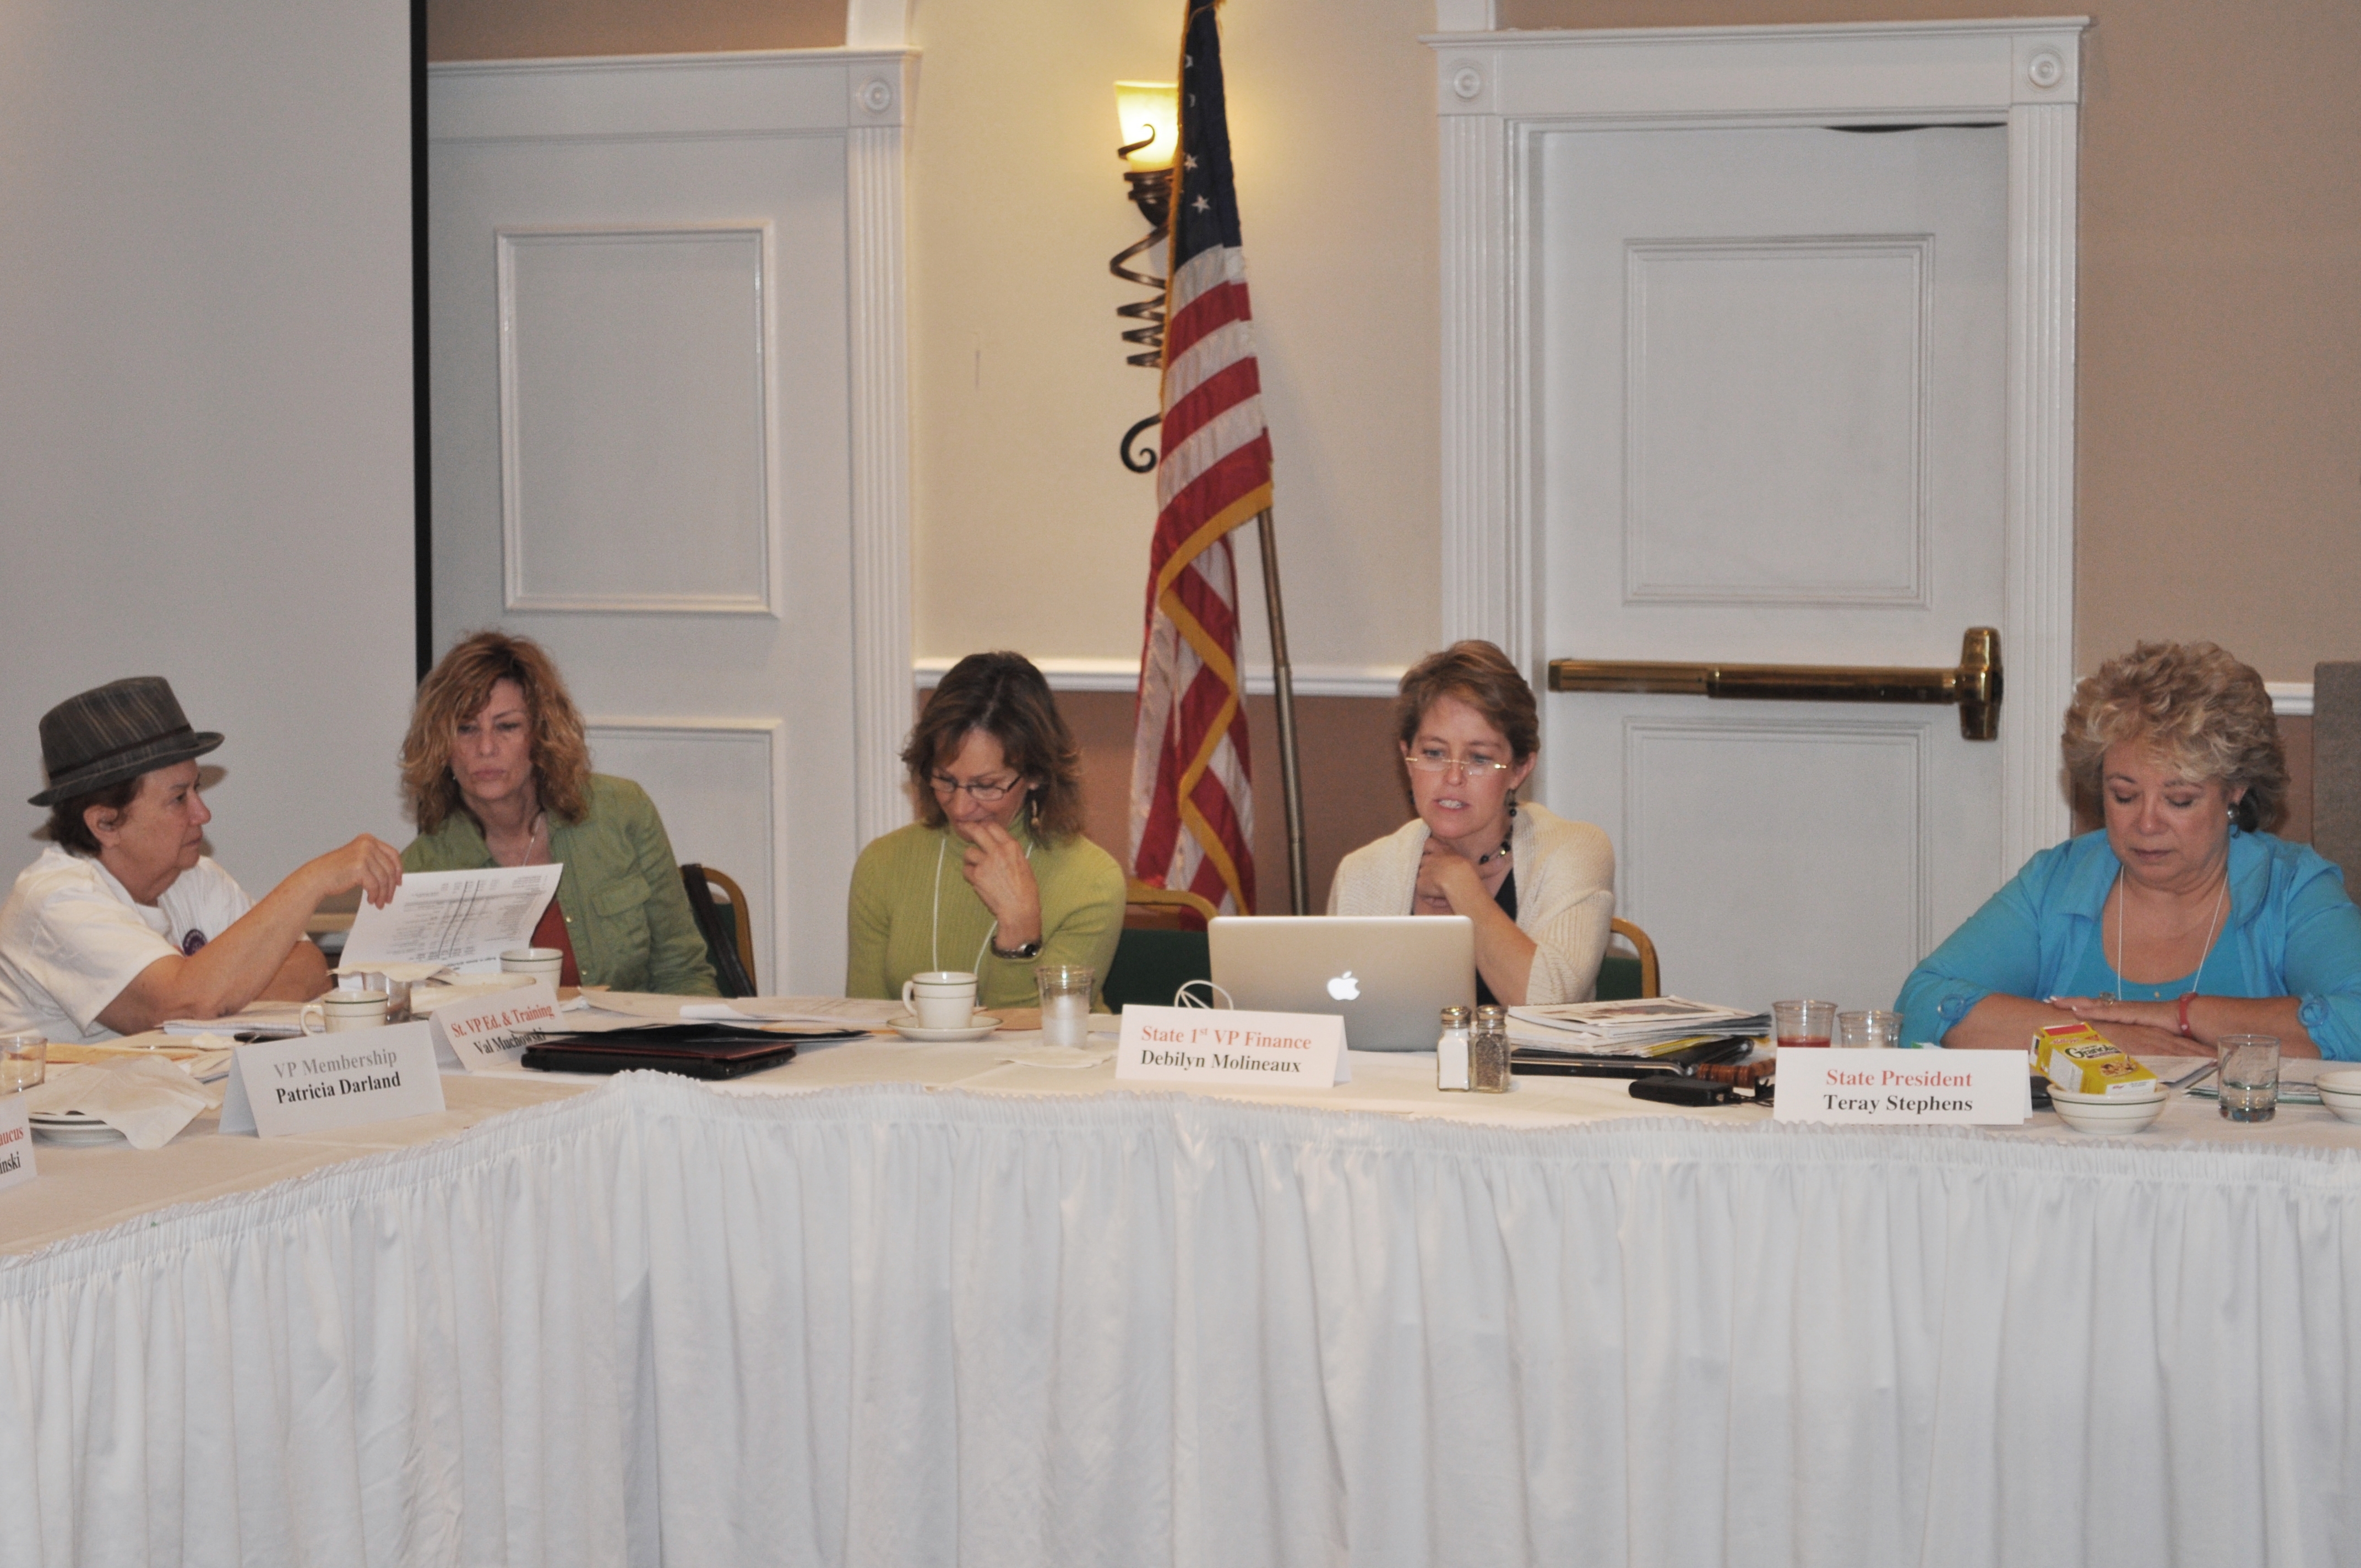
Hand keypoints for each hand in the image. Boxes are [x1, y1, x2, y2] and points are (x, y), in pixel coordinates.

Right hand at [304, 835, 403, 908]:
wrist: (318, 876)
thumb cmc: (336, 870)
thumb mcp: (358, 859)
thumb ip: (374, 861)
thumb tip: (394, 876)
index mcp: (368, 839)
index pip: (392, 854)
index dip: (398, 869)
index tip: (398, 882)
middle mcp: (367, 844)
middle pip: (389, 868)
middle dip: (390, 886)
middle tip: (389, 898)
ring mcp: (363, 855)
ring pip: (383, 878)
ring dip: (382, 893)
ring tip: (379, 903)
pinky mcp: (359, 867)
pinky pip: (374, 885)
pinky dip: (374, 894)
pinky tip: (370, 900)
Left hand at [957, 820, 1041, 945]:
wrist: (1019, 908)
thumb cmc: (1025, 890)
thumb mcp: (1023, 864)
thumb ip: (1009, 852)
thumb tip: (998, 846)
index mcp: (1012, 846)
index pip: (993, 826)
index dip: (984, 826)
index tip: (980, 827)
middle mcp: (998, 851)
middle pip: (977, 831)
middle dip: (968, 828)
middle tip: (963, 828)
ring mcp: (985, 862)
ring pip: (968, 852)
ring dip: (969, 859)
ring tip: (975, 867)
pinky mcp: (976, 875)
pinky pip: (966, 870)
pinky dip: (969, 875)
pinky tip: (977, 880)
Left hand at [1415, 837, 1484, 915]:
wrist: (1458, 879)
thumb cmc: (1469, 874)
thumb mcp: (1479, 869)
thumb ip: (1489, 867)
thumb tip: (1504, 861)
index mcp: (1442, 852)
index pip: (1428, 844)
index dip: (1428, 850)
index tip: (1432, 857)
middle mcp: (1430, 858)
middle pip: (1423, 863)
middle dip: (1429, 873)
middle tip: (1442, 882)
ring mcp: (1423, 870)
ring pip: (1425, 881)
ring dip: (1433, 888)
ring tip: (1446, 892)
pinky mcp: (1420, 883)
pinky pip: (1424, 894)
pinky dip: (1431, 898)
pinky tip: (1442, 899)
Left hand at [2049, 996, 2188, 1052]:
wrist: (2189, 1019)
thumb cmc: (2171, 1029)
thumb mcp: (2147, 1037)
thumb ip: (2134, 1041)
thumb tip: (2123, 1052)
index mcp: (2125, 1013)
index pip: (2098, 1008)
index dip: (2081, 1006)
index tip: (2062, 1006)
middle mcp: (2123, 1009)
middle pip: (2092, 1003)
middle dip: (2071, 1001)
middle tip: (2050, 1000)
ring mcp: (2127, 1009)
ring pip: (2095, 1004)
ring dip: (2075, 1003)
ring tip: (2056, 1002)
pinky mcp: (2132, 1013)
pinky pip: (2108, 1011)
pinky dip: (2092, 1011)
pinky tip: (2078, 1011)